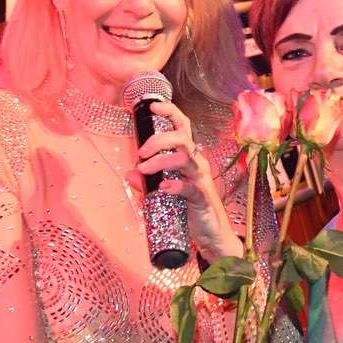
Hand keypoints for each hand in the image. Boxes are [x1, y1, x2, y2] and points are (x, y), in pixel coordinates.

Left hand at [135, 101, 242, 260]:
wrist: (212, 235)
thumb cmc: (191, 210)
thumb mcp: (164, 194)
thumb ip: (147, 183)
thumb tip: (129, 174)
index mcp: (189, 157)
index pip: (182, 127)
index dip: (170, 112)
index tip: (152, 107)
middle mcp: (197, 164)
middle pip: (182, 138)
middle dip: (159, 139)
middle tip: (140, 152)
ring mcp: (201, 180)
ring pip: (184, 158)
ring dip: (161, 161)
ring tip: (144, 169)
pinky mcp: (202, 198)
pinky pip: (190, 187)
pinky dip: (176, 186)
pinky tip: (164, 188)